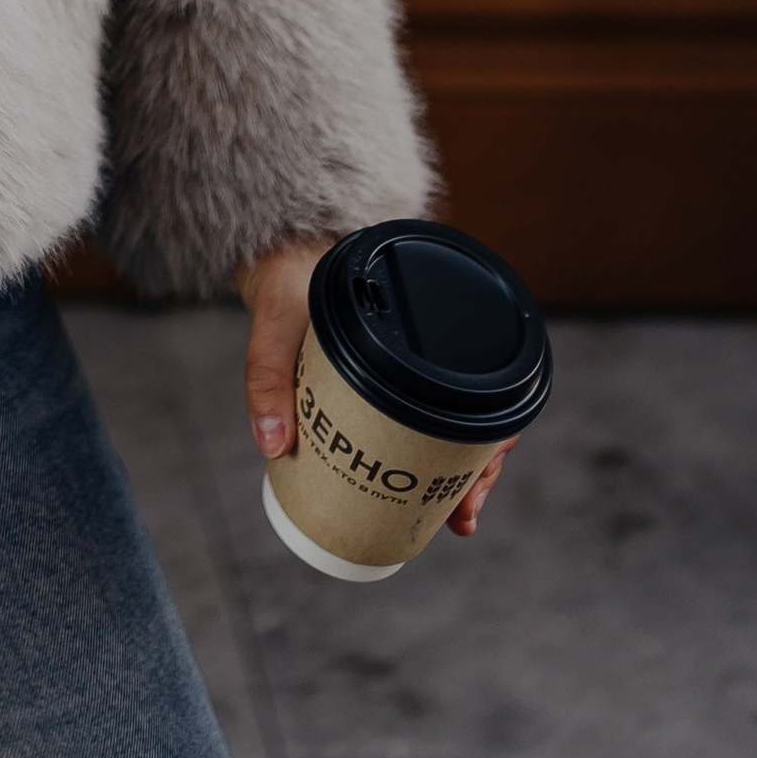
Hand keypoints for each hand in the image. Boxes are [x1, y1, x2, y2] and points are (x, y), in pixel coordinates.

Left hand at [237, 233, 509, 537]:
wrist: (276, 240)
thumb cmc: (285, 271)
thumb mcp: (275, 320)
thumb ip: (267, 375)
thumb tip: (272, 446)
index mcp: (413, 324)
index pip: (475, 386)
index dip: (489, 441)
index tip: (475, 486)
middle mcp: (419, 344)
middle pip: (472, 412)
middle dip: (476, 468)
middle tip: (463, 515)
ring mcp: (403, 361)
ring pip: (450, 420)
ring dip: (457, 468)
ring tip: (454, 517)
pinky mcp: (380, 374)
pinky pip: (418, 418)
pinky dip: (425, 454)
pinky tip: (420, 490)